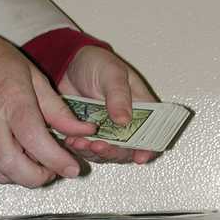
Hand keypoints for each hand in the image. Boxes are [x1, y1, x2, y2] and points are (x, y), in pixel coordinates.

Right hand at [0, 16, 95, 186]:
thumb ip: (59, 110)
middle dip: (37, 177)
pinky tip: (19, 155)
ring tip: (38, 163)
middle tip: (54, 171)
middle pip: (11, 164)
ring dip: (22, 176)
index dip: (55, 159)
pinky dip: (7, 168)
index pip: (34, 138)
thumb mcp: (36, 77)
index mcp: (11, 99)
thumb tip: (84, 131)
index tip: (72, 168)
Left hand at [58, 45, 156, 163]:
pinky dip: (81, 149)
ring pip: (106, 153)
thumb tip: (125, 120)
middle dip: (114, 152)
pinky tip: (72, 141)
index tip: (139, 156)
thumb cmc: (96, 63)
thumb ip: (118, 96)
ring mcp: (107, 131)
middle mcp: (126, 123)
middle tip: (99, 145)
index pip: (153, 134)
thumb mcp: (111, 73)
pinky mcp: (88, 134)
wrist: (66, 64)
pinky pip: (87, 150)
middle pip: (128, 150)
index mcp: (142, 108)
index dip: (149, 148)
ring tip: (81, 142)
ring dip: (95, 153)